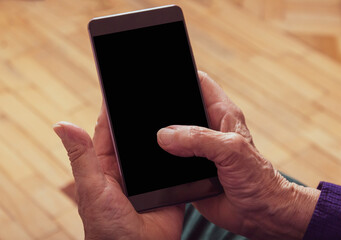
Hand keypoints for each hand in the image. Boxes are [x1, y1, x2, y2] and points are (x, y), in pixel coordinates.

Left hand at [53, 103, 183, 239]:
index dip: (112, 107)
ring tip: (174, 107)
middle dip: (143, 114)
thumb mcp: (92, 188)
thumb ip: (82, 157)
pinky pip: (175, 162)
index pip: (107, 127)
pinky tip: (188, 135)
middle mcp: (128, 167)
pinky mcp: (168, 183)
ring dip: (164, 131)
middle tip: (153, 91)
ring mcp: (149, 175)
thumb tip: (62, 125)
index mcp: (106, 164)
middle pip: (135, 133)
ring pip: (157, 145)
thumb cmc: (108, 229)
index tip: (118, 86)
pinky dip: (181, 150)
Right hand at [157, 72, 319, 239]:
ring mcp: (196, 149)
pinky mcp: (188, 169)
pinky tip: (150, 160)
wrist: (259, 214)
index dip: (181, 76)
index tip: (159, 76)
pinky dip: (159, 159)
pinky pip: (168, 159)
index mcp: (221, 114)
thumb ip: (199, 140)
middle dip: (163, 109)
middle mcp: (207, 129)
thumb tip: (166, 135)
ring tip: (143, 136)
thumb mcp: (232, 151)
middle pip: (179, 108)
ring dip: (159, 137)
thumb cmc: (258, 181)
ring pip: (170, 134)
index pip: (199, 83)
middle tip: (145, 111)